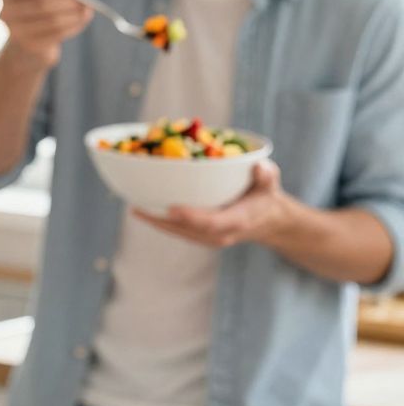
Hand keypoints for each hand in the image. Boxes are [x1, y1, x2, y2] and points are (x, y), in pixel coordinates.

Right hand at [0, 0, 92, 70]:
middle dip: (65, 0)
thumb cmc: (36, 9)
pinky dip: (73, 26)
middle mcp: (6, 13)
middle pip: (40, 4)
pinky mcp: (30, 47)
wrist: (28, 43)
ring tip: (86, 10)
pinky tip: (82, 20)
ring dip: (72, 14)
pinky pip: (56, 35)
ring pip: (51, 21)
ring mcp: (16, 32)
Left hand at [134, 159, 289, 248]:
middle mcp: (220, 234)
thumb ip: (265, 175)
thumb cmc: (265, 195)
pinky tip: (144, 212)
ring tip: (135, 209)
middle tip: (139, 208)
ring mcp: (209, 239)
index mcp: (237, 221)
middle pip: (187, 230)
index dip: (192, 217)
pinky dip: (161, 222)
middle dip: (162, 220)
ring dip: (156, 222)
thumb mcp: (269, 181)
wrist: (266, 220)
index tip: (172, 208)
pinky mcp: (200, 237)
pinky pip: (178, 231)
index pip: (212, 222)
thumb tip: (259, 166)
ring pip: (179, 232)